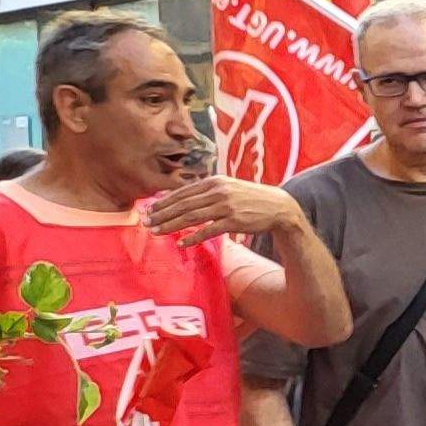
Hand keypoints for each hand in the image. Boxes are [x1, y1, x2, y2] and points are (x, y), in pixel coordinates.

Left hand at [139, 175, 302, 246]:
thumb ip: (205, 191)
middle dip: (162, 214)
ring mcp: (227, 206)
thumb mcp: (228, 188)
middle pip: (183, 205)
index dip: (163, 202)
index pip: (182, 192)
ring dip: (171, 225)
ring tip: (156, 232)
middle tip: (146, 223)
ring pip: (192, 217)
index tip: (148, 210)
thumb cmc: (250, 199)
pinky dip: (193, 237)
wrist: (279, 207)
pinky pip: (208, 231)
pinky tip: (181, 243)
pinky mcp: (235, 221)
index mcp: (214, 181)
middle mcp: (219, 192)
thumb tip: (178, 196)